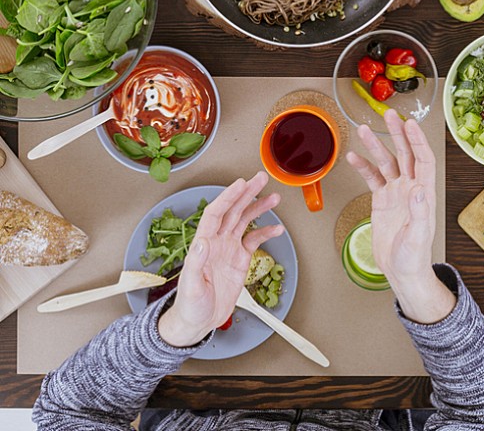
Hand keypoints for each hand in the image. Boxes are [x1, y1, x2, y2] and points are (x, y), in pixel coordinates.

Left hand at [158, 173, 283, 346]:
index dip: (228, 197)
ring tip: (274, 197)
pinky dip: (266, 232)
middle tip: (260, 179)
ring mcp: (228, 249)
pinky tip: (277, 228)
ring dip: (258, 208)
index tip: (240, 184)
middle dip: (247, 194)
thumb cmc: (190, 305)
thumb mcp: (191, 285)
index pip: (216, 213)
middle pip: (232, 211)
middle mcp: (216, 242)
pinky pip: (254, 240)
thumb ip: (196, 263)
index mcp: (203, 244)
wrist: (198, 320)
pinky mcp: (239, 259)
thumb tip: (202, 242)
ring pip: (245, 221)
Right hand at [346, 110, 454, 323]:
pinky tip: (353, 157)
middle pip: (406, 155)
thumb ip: (420, 213)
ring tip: (364, 131)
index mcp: (424, 193)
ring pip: (387, 163)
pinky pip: (372, 178)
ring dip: (376, 147)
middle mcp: (411, 188)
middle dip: (397, 135)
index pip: (424, 160)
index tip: (409, 125)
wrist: (401, 270)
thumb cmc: (414, 257)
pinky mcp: (383, 200)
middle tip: (388, 116)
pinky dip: (363, 167)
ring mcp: (396, 193)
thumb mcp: (418, 236)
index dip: (418, 142)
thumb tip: (418, 190)